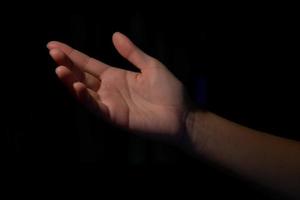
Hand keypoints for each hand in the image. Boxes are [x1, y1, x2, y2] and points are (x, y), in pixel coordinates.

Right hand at [47, 32, 188, 138]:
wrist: (182, 114)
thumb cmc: (169, 91)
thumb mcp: (150, 66)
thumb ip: (132, 53)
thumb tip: (115, 35)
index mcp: (116, 76)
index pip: (89, 64)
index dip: (72, 54)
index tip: (53, 44)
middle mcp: (110, 90)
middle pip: (82, 75)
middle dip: (66, 64)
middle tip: (52, 51)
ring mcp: (111, 104)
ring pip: (84, 92)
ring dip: (70, 81)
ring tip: (59, 68)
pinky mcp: (116, 117)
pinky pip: (96, 107)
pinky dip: (85, 98)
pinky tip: (76, 86)